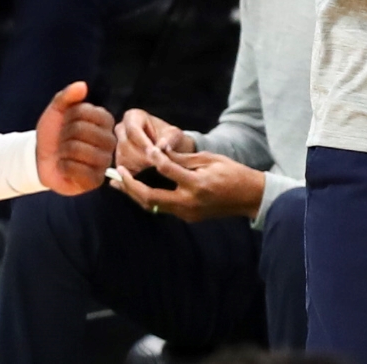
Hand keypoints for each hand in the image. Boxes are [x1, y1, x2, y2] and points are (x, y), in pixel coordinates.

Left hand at [35, 81, 115, 195]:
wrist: (41, 158)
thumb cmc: (53, 132)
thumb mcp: (56, 111)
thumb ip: (67, 96)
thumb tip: (82, 85)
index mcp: (105, 120)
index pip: (86, 111)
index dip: (69, 116)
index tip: (66, 122)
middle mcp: (110, 140)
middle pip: (82, 130)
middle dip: (64, 135)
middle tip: (64, 140)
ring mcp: (104, 161)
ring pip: (78, 150)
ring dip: (63, 152)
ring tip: (64, 154)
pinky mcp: (96, 180)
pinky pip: (77, 170)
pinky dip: (64, 167)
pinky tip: (65, 167)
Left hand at [109, 147, 264, 222]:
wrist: (249, 197)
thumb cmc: (232, 172)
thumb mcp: (209, 159)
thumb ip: (182, 158)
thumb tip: (159, 152)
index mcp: (196, 184)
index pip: (166, 170)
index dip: (153, 157)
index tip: (145, 148)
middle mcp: (188, 202)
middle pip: (150, 197)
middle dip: (130, 186)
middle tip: (117, 173)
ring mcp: (187, 213)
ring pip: (152, 206)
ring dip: (134, 194)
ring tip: (118, 183)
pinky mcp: (188, 217)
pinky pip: (163, 208)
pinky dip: (148, 198)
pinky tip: (138, 189)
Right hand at [115, 108, 192, 174]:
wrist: (168, 148)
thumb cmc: (170, 138)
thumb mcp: (174, 135)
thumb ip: (169, 139)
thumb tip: (161, 146)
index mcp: (133, 116)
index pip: (133, 129)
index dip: (143, 143)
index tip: (154, 152)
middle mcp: (121, 129)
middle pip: (125, 145)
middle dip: (142, 157)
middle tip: (157, 164)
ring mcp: (117, 145)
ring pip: (123, 158)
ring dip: (139, 166)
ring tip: (154, 167)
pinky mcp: (118, 159)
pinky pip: (122, 169)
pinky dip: (135, 173)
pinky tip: (147, 172)